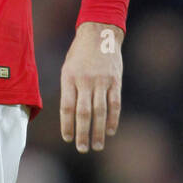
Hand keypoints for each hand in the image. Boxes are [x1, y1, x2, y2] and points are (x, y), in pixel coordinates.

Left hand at [60, 22, 123, 151]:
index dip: (67, 125)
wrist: (100, 33)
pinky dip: (113, 119)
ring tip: (97, 145)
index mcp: (69, 78)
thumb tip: (69, 116)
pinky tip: (110, 131)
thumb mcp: (67, 68)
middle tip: (82, 149)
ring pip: (100, 111)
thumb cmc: (80, 54)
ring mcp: (102, 81)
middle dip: (83, 133)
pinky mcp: (115, 81)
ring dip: (98, 131)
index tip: (67, 138)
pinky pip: (114, 103)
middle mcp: (85, 81)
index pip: (67, 107)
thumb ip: (68, 90)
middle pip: (84, 112)